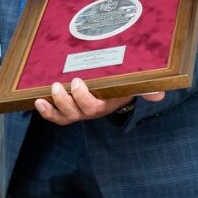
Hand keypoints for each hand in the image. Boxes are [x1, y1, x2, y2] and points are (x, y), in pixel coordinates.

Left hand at [33, 77, 164, 125]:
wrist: (116, 88)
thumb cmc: (122, 84)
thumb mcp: (134, 85)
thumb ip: (146, 89)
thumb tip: (159, 94)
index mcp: (104, 105)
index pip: (93, 107)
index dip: (83, 97)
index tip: (78, 81)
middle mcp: (89, 111)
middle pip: (75, 113)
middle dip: (65, 101)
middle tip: (59, 85)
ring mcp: (77, 111)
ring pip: (64, 116)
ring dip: (54, 106)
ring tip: (49, 91)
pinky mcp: (67, 108)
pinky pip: (55, 116)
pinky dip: (46, 111)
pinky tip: (38, 101)